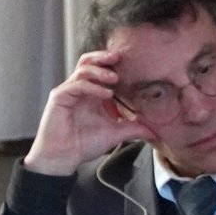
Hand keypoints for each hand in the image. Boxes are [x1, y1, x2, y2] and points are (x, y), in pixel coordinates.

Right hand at [24, 49, 154, 175]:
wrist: (63, 158)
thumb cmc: (83, 144)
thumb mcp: (115, 133)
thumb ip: (134, 128)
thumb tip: (156, 131)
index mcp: (91, 93)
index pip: (101, 69)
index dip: (114, 64)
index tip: (132, 63)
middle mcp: (79, 88)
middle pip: (88, 61)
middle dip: (104, 57)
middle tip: (120, 56)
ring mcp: (68, 91)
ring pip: (83, 69)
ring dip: (100, 71)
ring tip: (115, 78)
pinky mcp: (59, 97)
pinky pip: (77, 85)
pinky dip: (92, 87)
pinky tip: (106, 94)